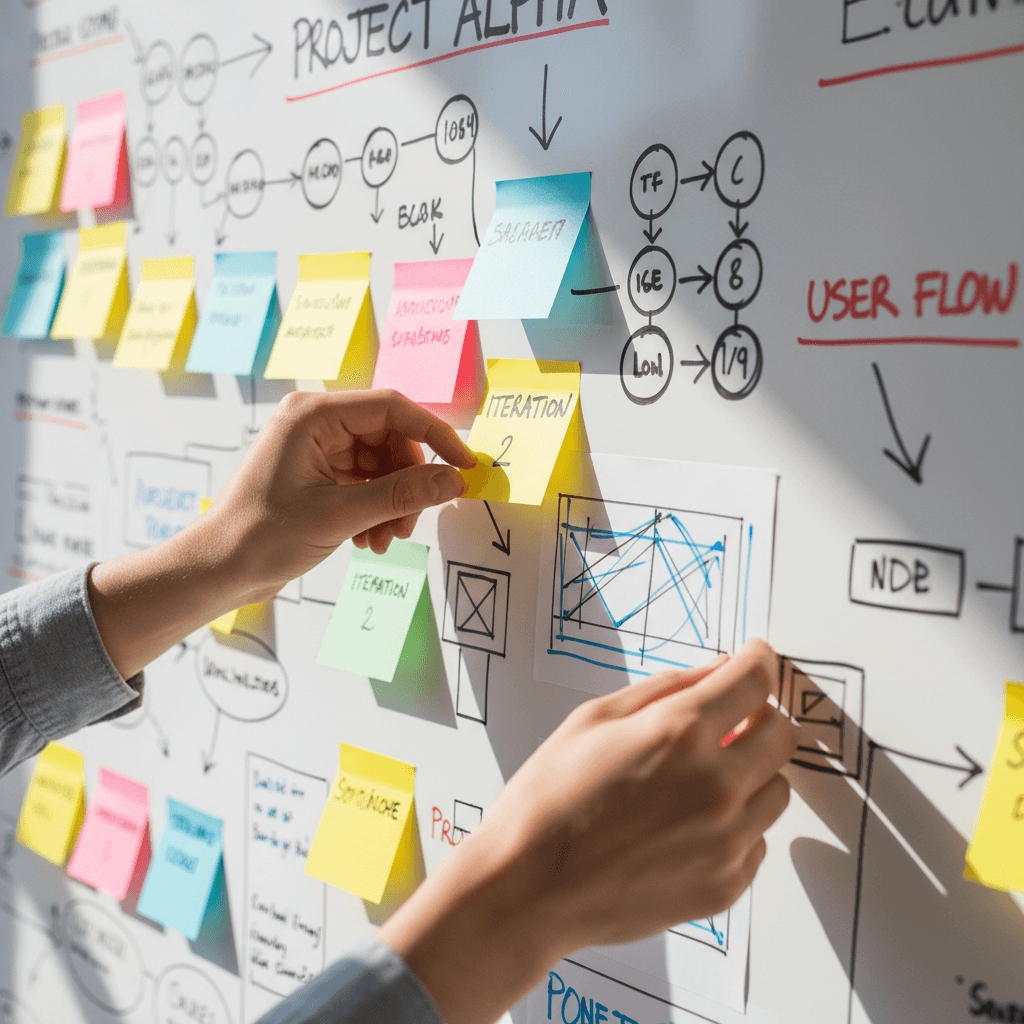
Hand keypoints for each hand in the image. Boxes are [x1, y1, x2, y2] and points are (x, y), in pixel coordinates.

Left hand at [89, 389, 475, 678]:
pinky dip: (376, 509)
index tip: (464, 465)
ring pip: (382, 464)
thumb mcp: (339, 515)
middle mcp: (315, 422)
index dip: (435, 435)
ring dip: (393, 503)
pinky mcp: (319, 472)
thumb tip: (452, 481)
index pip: (392, 408)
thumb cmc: (260, 536)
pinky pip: (367, 481)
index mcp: (312, 415)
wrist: (218, 570)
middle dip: (408, 483)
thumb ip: (400, 495)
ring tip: (384, 540)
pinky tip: (368, 539)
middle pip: (390, 438)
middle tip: (410, 524)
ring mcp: (317, 447)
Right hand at [379, 640, 798, 1023]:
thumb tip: (715, 672)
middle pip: (783, 733)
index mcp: (680, 733)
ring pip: (778, 789)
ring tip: (703, 777)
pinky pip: (758, 840)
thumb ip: (664, 688)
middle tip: (732, 718)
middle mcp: (715, 785)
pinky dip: (738, 824)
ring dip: (752, 772)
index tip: (757, 659)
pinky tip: (692, 822)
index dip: (759, 661)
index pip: (756, 681)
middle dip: (761, 716)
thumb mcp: (594, 719)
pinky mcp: (725, 885)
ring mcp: (726, 841)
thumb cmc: (548, 801)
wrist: (528, 889)